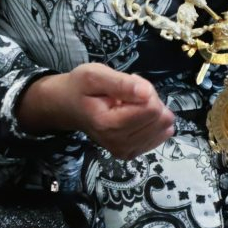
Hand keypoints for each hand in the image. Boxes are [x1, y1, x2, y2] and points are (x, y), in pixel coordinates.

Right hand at [18, 63, 174, 159]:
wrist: (66, 106)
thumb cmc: (80, 87)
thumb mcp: (95, 74)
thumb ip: (121, 83)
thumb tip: (147, 93)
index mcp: (108, 124)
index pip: (152, 109)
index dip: (146, 90)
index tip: (129, 84)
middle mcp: (117, 142)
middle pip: (160, 119)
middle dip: (151, 100)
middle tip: (129, 93)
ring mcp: (124, 150)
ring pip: (162, 128)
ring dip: (151, 110)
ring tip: (130, 103)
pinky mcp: (129, 152)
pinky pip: (158, 137)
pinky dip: (151, 122)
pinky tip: (136, 114)